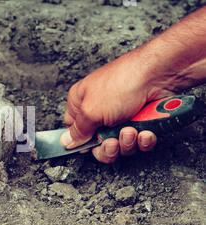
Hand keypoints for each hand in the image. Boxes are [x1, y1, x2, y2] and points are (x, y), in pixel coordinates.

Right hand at [61, 49, 175, 163]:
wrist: (158, 76)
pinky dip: (143, 140)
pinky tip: (145, 131)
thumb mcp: (91, 110)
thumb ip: (77, 130)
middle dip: (108, 147)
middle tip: (113, 141)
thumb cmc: (121, 83)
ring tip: (131, 130)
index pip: (73, 130)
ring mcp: (121, 117)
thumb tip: (67, 141)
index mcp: (81, 103)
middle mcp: (99, 111)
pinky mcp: (141, 122)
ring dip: (127, 142)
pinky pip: (139, 142)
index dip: (80, 142)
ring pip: (120, 145)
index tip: (88, 147)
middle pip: (97, 143)